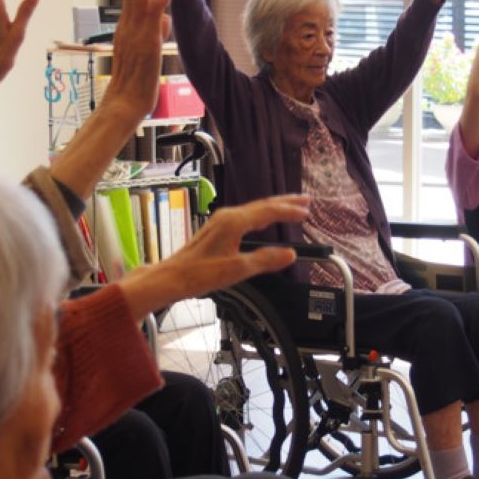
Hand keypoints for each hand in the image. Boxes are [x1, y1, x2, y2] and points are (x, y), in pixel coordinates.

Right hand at [103, 0, 173, 124]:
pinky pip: (152, 20)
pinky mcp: (146, 45)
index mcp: (125, 29)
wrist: (124, 104)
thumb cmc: (133, 84)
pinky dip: (161, 2)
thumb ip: (155, 33)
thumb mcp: (145, 54)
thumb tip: (165, 20)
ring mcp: (136, 35)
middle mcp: (128, 28)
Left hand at [158, 196, 310, 297]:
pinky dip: (261, 214)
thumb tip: (290, 254)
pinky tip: (263, 220)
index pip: (268, 211)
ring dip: (274, 207)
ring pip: (253, 209)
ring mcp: (221, 221)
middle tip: (305, 200)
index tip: (306, 212)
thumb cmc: (200, 274)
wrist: (172, 277)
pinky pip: (245, 215)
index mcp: (234, 222)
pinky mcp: (217, 229)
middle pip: (262, 205)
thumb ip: (265, 260)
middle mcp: (228, 216)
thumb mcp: (237, 269)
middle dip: (285, 202)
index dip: (289, 211)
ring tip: (290, 207)